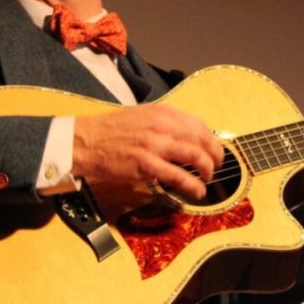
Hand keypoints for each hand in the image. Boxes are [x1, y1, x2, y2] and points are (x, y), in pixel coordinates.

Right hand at [69, 103, 223, 205]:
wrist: (85, 142)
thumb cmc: (110, 130)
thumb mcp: (142, 115)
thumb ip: (165, 123)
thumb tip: (187, 135)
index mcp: (163, 112)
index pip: (199, 124)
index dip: (211, 139)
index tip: (214, 149)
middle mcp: (163, 126)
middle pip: (202, 140)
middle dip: (215, 155)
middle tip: (217, 165)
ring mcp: (156, 145)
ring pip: (196, 157)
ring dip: (208, 170)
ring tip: (208, 178)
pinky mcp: (147, 165)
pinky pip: (179, 177)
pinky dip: (193, 186)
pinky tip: (197, 191)